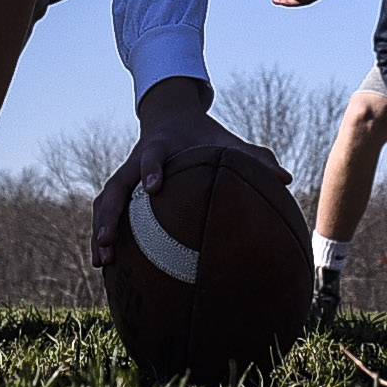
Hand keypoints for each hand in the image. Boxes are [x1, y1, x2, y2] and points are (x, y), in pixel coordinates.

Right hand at [91, 79, 293, 266]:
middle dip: (111, 212)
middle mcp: (136, 161)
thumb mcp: (227, 143)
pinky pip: (107, 212)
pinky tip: (107, 268)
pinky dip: (103, 236)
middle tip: (109, 239)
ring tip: (103, 262)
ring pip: (105, 201)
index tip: (153, 188)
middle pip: (115, 186)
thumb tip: (285, 178)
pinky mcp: (121, 190)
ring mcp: (125, 175)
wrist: (171, 118)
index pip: (152, 155)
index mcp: (161, 145)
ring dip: (101, 229)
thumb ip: (254, 158)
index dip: (151, 169)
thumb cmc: (204, 138)